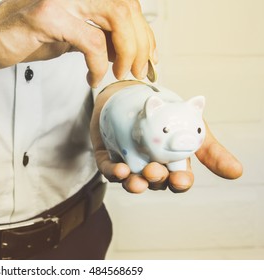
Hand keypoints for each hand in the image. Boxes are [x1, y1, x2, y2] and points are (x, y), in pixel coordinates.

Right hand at [0, 0, 155, 86]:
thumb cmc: (23, 36)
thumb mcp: (68, 35)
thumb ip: (96, 36)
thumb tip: (122, 49)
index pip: (127, 4)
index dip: (143, 32)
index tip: (147, 57)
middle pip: (127, 7)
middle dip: (140, 44)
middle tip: (136, 70)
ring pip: (116, 17)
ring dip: (126, 51)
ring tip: (120, 73)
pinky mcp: (47, 16)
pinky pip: (89, 42)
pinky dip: (99, 64)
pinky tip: (94, 77)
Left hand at [90, 81, 242, 192]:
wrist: (134, 95)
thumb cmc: (166, 115)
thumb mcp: (193, 128)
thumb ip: (212, 150)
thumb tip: (238, 172)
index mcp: (173, 163)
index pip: (179, 179)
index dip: (180, 182)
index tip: (181, 179)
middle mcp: (152, 167)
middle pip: (155, 181)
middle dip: (156, 179)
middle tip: (154, 171)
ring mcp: (130, 164)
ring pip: (133, 180)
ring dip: (134, 183)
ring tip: (134, 178)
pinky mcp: (109, 159)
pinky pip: (110, 170)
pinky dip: (114, 173)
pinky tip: (119, 170)